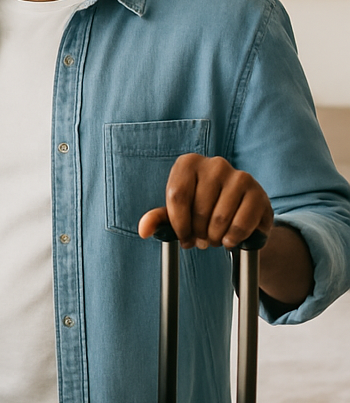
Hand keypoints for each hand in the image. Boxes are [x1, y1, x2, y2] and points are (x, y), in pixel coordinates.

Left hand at [138, 154, 272, 249]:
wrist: (239, 211)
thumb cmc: (201, 208)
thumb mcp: (176, 212)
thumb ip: (158, 219)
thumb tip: (144, 230)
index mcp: (188, 163)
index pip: (177, 197)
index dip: (179, 224)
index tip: (183, 237)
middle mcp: (215, 164)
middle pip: (199, 210)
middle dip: (198, 233)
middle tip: (201, 239)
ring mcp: (240, 176)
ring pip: (219, 219)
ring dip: (215, 238)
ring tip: (214, 237)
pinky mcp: (258, 193)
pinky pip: (240, 225)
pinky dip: (233, 239)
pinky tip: (230, 239)